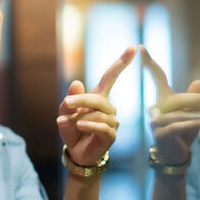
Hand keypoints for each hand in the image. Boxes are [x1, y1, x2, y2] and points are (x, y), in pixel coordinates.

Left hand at [57, 45, 136, 165]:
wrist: (75, 152)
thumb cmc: (72, 129)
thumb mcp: (65, 112)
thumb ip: (70, 98)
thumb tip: (76, 83)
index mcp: (99, 97)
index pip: (111, 76)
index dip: (122, 62)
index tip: (134, 47)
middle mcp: (108, 107)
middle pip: (98, 98)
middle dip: (81, 100)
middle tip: (67, 104)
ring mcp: (112, 121)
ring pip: (98, 114)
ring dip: (79, 117)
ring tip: (67, 123)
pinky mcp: (111, 135)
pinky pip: (103, 127)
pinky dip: (90, 125)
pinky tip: (80, 125)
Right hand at [142, 46, 199, 164]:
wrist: (176, 156)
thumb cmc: (184, 132)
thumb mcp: (194, 113)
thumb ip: (196, 98)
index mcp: (163, 99)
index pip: (157, 77)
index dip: (149, 62)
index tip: (141, 47)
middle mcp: (156, 107)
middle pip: (177, 97)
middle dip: (197, 99)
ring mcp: (155, 121)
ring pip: (179, 113)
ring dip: (199, 115)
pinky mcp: (159, 134)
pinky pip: (177, 126)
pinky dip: (191, 125)